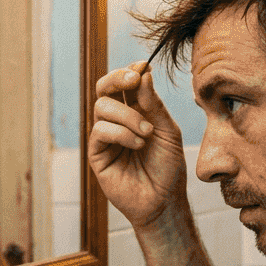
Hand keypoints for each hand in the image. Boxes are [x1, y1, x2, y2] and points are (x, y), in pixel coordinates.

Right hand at [89, 62, 186, 229]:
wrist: (164, 200)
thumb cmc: (168, 166)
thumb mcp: (168, 130)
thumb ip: (154, 104)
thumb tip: (143, 73)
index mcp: (135, 110)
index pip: (124, 83)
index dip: (130, 71)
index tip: (143, 65)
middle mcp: (117, 120)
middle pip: (104, 87)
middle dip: (118, 78)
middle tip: (134, 79)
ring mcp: (105, 136)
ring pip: (103, 107)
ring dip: (128, 115)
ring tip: (147, 133)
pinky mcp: (97, 153)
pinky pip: (100, 131)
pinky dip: (121, 133)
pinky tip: (137, 144)